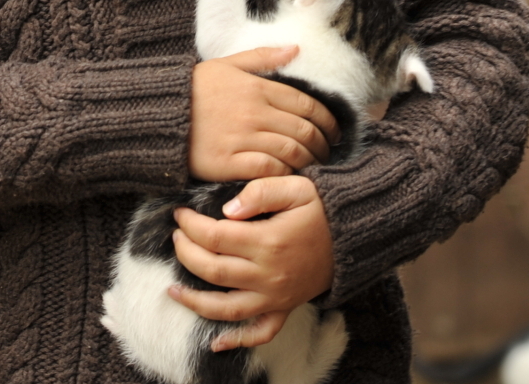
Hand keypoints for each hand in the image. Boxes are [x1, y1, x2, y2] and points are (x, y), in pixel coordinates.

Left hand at [168, 175, 335, 349]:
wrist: (356, 236)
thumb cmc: (323, 208)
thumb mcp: (296, 186)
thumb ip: (260, 192)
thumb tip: (227, 210)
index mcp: (268, 241)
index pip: (214, 236)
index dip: (190, 225)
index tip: (180, 213)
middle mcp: (269, 274)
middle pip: (213, 271)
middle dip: (186, 253)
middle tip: (176, 237)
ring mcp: (276, 296)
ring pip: (226, 308)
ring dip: (195, 301)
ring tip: (172, 289)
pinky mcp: (285, 308)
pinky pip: (261, 332)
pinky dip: (238, 340)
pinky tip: (215, 342)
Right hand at [188, 47, 339, 181]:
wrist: (156, 113)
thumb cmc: (192, 89)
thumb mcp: (226, 64)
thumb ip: (263, 57)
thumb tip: (296, 49)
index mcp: (257, 88)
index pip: (307, 105)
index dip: (328, 120)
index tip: (334, 131)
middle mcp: (254, 113)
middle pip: (304, 130)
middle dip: (323, 144)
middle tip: (328, 152)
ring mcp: (242, 138)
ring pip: (291, 152)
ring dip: (309, 161)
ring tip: (314, 166)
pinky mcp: (229, 162)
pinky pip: (268, 170)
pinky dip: (285, 174)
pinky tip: (289, 176)